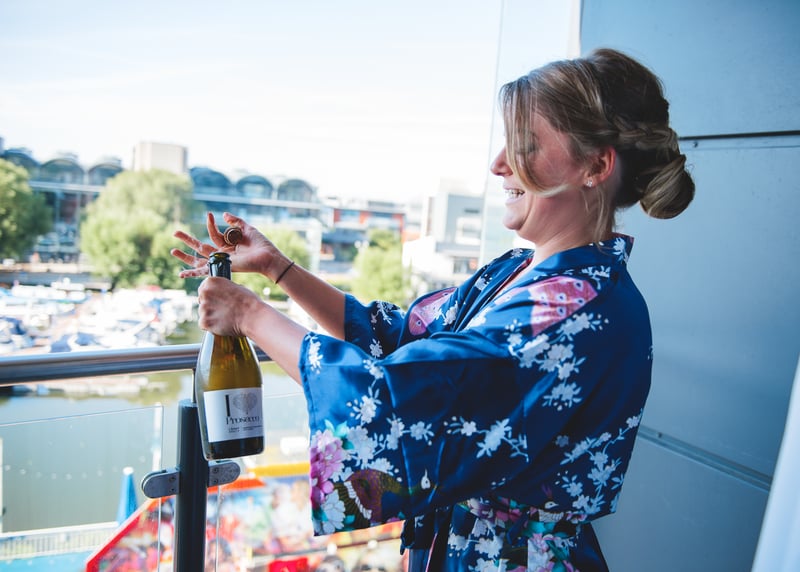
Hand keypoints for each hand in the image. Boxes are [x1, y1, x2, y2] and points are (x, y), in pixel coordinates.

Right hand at [171, 212, 285, 278]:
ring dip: (185, 255)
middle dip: (187, 239)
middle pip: (200, 246)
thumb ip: (235, 221)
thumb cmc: (261, 245)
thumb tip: (223, 215)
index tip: (208, 214)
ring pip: (198, 258)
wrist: (268, 257)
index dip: (209, 224)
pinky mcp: (221, 267)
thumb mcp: (247, 229)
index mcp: (228, 244)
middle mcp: (222, 253)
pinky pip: (204, 271)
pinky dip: (192, 273)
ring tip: (172, 250)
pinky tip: (181, 274)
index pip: (213, 233)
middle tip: (174, 232)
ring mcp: (220, 261)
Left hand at [196, 275, 262, 336]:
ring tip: (226, 318)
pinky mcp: (204, 321)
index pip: (203, 289)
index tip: (217, 301)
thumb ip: (223, 289)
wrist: (253, 316)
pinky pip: (204, 325)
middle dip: (210, 306)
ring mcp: (203, 308)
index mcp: (212, 282)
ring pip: (203, 314)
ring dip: (211, 316)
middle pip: (201, 301)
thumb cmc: (249, 302)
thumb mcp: (236, 287)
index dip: (211, 296)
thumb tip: (220, 294)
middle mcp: (205, 293)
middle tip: (223, 311)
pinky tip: (222, 324)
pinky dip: (211, 326)